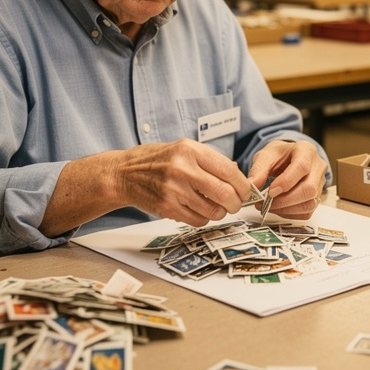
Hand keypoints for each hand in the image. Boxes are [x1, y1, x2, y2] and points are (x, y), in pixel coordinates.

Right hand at [112, 139, 249, 226]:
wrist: (124, 174)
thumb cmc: (156, 160)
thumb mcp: (183, 149)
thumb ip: (209, 161)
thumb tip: (237, 177)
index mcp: (189, 150)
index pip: (228, 170)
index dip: (242, 184)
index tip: (245, 191)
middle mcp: (182, 169)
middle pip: (225, 193)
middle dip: (235, 202)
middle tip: (234, 203)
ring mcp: (174, 190)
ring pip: (213, 210)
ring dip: (220, 212)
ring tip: (214, 206)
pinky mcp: (167, 208)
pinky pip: (198, 220)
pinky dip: (203, 217)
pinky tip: (197, 209)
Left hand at [247, 140, 327, 220]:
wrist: (287, 158)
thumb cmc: (278, 156)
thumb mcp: (265, 156)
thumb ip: (258, 170)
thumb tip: (253, 186)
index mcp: (306, 151)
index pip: (302, 167)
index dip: (286, 182)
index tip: (270, 191)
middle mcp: (318, 167)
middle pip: (309, 189)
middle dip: (285, 200)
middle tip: (265, 202)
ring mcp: (320, 184)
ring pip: (309, 203)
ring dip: (286, 209)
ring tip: (268, 206)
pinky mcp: (316, 198)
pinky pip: (306, 212)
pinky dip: (290, 213)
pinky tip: (278, 208)